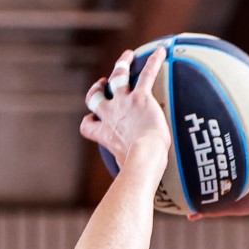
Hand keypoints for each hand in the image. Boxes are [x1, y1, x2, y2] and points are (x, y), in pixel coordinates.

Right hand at [80, 49, 169, 167]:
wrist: (143, 160)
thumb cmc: (138, 172)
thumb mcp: (126, 173)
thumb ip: (128, 175)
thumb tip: (137, 197)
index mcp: (105, 135)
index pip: (88, 125)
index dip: (89, 120)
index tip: (92, 118)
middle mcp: (110, 116)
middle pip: (96, 97)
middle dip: (97, 88)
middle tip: (103, 83)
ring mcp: (124, 104)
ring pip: (117, 78)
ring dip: (121, 65)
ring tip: (127, 56)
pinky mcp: (140, 98)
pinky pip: (146, 74)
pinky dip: (153, 62)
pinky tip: (160, 51)